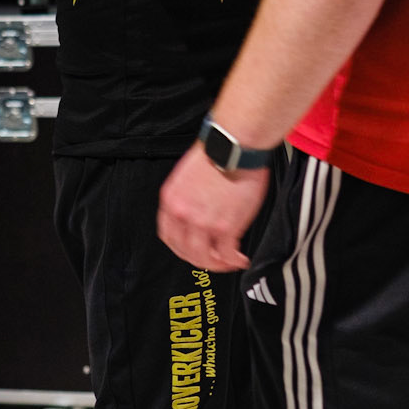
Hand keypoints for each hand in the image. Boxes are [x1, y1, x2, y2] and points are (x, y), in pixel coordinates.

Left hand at [158, 143, 268, 272]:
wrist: (234, 144)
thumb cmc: (218, 151)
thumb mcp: (189, 173)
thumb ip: (188, 195)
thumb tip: (198, 208)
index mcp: (171, 199)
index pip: (168, 235)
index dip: (180, 247)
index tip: (191, 250)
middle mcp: (182, 213)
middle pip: (185, 250)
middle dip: (199, 259)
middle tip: (212, 260)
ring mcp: (203, 222)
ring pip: (204, 257)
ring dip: (217, 264)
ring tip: (228, 262)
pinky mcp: (225, 227)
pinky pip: (227, 254)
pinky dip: (234, 260)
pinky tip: (240, 259)